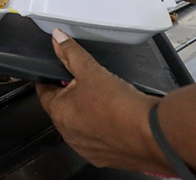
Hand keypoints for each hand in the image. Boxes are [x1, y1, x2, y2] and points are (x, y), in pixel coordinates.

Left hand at [36, 29, 162, 171]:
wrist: (151, 135)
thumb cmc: (118, 104)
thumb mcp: (91, 70)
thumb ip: (71, 52)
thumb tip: (57, 37)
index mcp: (58, 112)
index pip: (44, 91)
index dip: (51, 79)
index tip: (57, 73)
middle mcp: (68, 134)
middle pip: (62, 108)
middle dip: (71, 95)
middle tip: (87, 83)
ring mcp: (85, 149)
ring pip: (80, 124)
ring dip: (86, 113)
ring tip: (104, 100)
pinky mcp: (104, 158)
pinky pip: (97, 139)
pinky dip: (102, 129)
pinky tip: (114, 118)